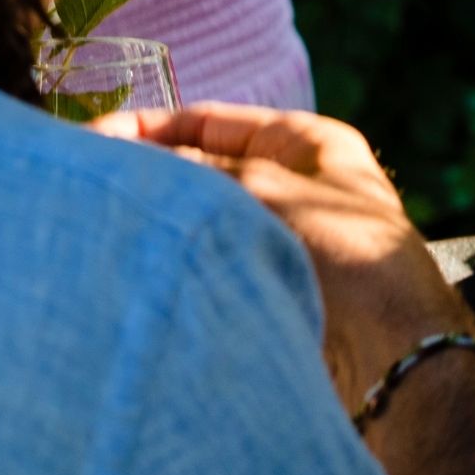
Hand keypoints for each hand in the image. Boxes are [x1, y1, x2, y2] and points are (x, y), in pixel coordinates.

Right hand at [99, 102, 470, 405]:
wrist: (390, 351)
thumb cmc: (347, 252)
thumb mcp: (270, 192)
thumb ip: (202, 174)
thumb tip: (140, 162)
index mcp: (303, 143)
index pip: (211, 123)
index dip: (151, 126)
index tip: (93, 138)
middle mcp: (288, 186)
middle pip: (198, 172)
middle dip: (146, 176)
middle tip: (83, 186)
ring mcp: (273, 241)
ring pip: (198, 224)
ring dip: (156, 225)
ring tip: (96, 226)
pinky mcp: (261, 291)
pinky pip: (205, 267)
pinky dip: (171, 265)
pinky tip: (129, 269)